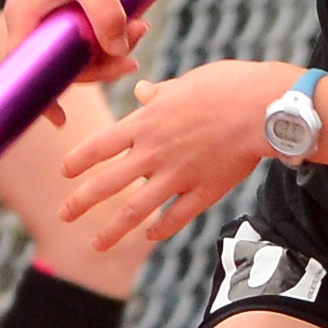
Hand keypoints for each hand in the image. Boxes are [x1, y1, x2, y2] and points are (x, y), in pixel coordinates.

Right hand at [6, 0, 151, 99]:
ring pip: (83, 44)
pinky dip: (112, 29)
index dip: (42, 98)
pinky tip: (138, 23)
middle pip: (64, 62)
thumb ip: (105, 17)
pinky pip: (92, 26)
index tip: (61, 122)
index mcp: (23, 18)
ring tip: (143, 29)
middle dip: (100, 64)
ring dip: (113, 45)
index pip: (24, 71)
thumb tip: (117, 50)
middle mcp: (35, 17)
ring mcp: (54, 9)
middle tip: (133, 59)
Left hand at [58, 59, 291, 252]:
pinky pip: (175, 216)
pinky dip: (160, 228)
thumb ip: (158, 93)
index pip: (98, 146)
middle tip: (63, 214)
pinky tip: (150, 235)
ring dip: (112, 229)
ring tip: (96, 244)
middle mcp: (153, 153)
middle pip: (106, 184)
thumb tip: (141, 90)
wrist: (263, 109)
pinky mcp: (203, 191)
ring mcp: (177, 176)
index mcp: (144, 124)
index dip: (77, 160)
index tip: (65, 171)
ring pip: (135, 210)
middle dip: (80, 202)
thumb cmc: (227, 86)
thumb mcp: (185, 82)